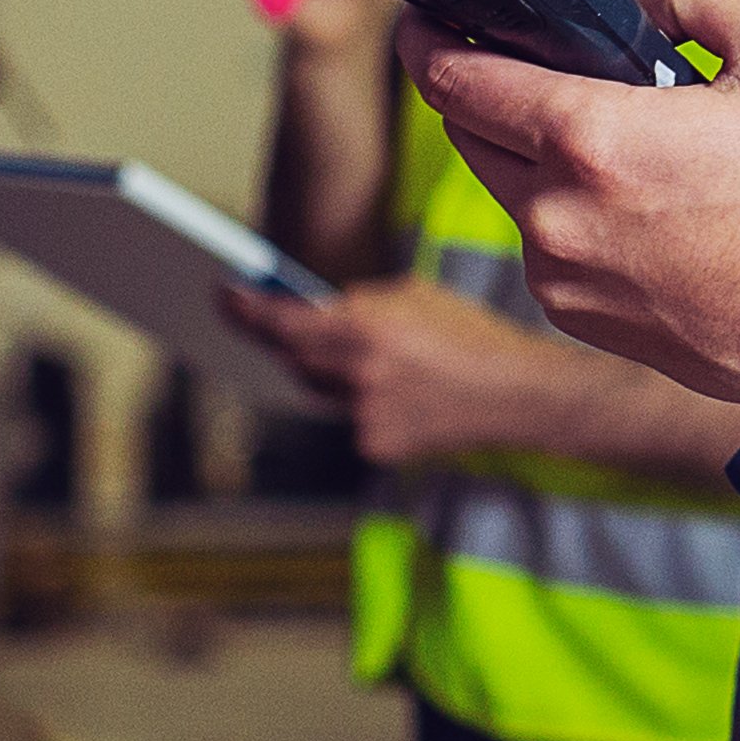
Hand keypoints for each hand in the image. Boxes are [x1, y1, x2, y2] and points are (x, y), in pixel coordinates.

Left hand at [215, 275, 573, 470]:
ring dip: (326, 370)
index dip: (246, 311)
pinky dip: (358, 400)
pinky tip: (395, 390)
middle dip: (283, 339)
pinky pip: (346, 416)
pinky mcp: (375, 445)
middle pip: (293, 358)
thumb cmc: (469, 335)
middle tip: (265, 319)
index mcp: (366, 327)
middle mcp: (358, 374)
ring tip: (355, 352)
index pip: (283, 322)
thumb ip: (360, 302)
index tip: (222, 296)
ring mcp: (364, 415)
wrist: (517, 394)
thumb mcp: (412, 295)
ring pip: (319, 390)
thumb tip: (317, 308)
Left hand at [399, 0, 739, 417]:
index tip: (421, 24)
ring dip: (533, 159)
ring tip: (617, 143)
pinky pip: (546, 249)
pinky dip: (569, 218)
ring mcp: (562, 278)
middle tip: (532, 67)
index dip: (427, 41)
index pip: (456, 79)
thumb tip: (646, 4)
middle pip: (468, 134)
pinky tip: (640, 208)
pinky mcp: (581, 320)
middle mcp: (557, 216)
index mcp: (591, 139)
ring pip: (508, 194)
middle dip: (484, 92)